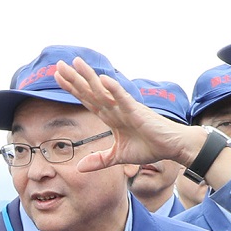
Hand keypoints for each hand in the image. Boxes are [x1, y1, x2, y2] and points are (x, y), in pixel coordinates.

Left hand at [53, 58, 222, 176]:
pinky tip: (102, 79)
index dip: (73, 88)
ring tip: (76, 62)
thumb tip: (79, 168)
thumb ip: (100, 160)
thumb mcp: (119, 157)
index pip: (88, 99)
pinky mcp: (138, 112)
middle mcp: (116, 108)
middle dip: (74, 79)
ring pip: (103, 91)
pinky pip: (123, 99)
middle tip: (58, 65)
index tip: (58, 77)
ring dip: (89, 77)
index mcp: (111, 116)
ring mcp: (126, 108)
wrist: (171, 146)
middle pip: (91, 91)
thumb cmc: (149, 147)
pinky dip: (113, 89)